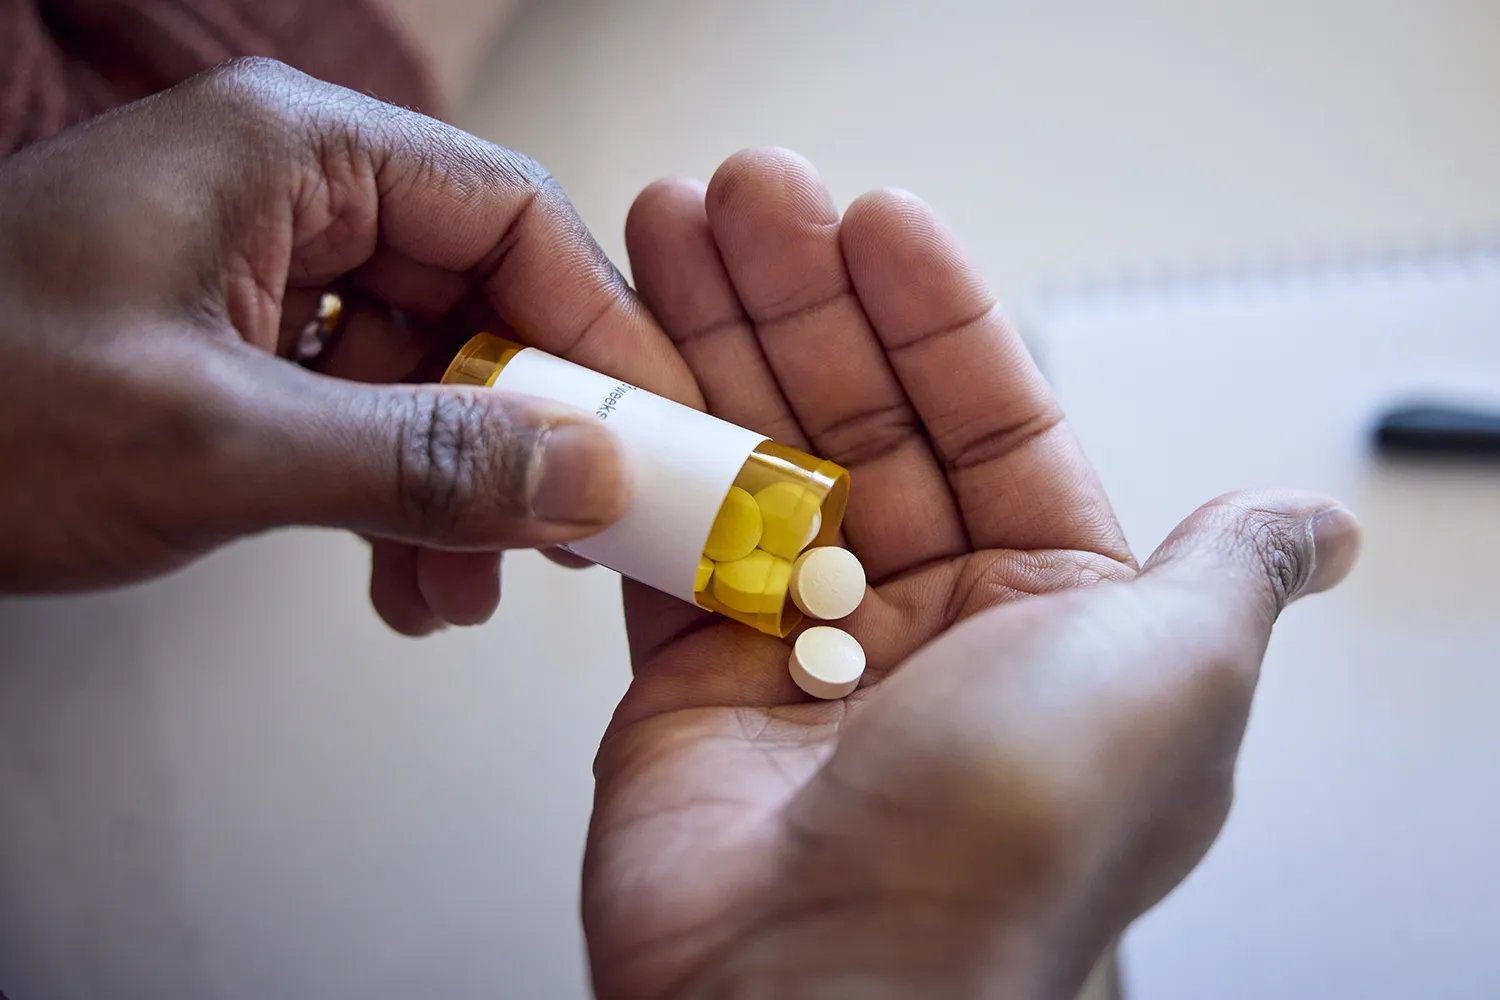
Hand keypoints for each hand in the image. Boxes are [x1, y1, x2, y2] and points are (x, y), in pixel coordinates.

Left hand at [0, 58, 694, 632]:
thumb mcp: (217, 444)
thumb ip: (421, 460)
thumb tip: (585, 473)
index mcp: (290, 156)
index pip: (511, 216)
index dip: (600, 328)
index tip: (654, 428)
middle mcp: (287, 196)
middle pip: (478, 295)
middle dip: (525, 430)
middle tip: (569, 527)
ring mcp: (259, 271)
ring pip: (426, 366)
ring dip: (460, 484)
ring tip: (460, 586)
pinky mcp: (235, 343)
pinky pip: (362, 407)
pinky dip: (394, 495)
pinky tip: (400, 575)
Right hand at [582, 150, 1360, 996]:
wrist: (824, 994)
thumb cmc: (1015, 840)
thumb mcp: (1177, 672)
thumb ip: (1227, 568)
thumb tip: (1316, 524)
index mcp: (1049, 614)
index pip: (990, 421)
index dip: (931, 314)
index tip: (870, 222)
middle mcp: (927, 629)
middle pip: (857, 425)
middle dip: (801, 304)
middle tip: (745, 203)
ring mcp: (801, 651)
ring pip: (754, 467)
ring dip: (709, 349)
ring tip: (667, 238)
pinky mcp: (690, 680)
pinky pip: (663, 541)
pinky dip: (639, 453)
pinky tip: (618, 360)